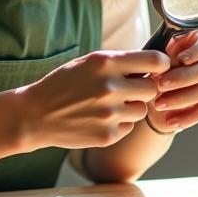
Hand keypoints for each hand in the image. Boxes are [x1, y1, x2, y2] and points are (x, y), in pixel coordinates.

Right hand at [15, 50, 169, 150]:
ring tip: (109, 104)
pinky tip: (99, 118)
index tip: (158, 68)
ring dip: (131, 107)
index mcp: (105, 62)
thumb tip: (154, 65)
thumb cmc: (64, 84)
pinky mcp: (107, 135)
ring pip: (141, 110)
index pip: (154, 61)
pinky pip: (128, 127)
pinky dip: (119, 123)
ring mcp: (109, 113)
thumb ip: (119, 62)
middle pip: (153, 89)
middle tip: (130, 89)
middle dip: (145, 88)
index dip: (160, 64)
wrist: (36, 115)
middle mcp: (110, 87)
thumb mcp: (88, 63)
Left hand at [144, 30, 197, 133]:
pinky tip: (171, 121)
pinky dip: (188, 117)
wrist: (162, 90)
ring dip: (182, 99)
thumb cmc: (161, 67)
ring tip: (159, 104)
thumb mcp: (160, 60)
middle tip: (160, 84)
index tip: (181, 59)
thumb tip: (161, 67)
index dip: (194, 52)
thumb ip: (165, 60)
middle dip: (183, 78)